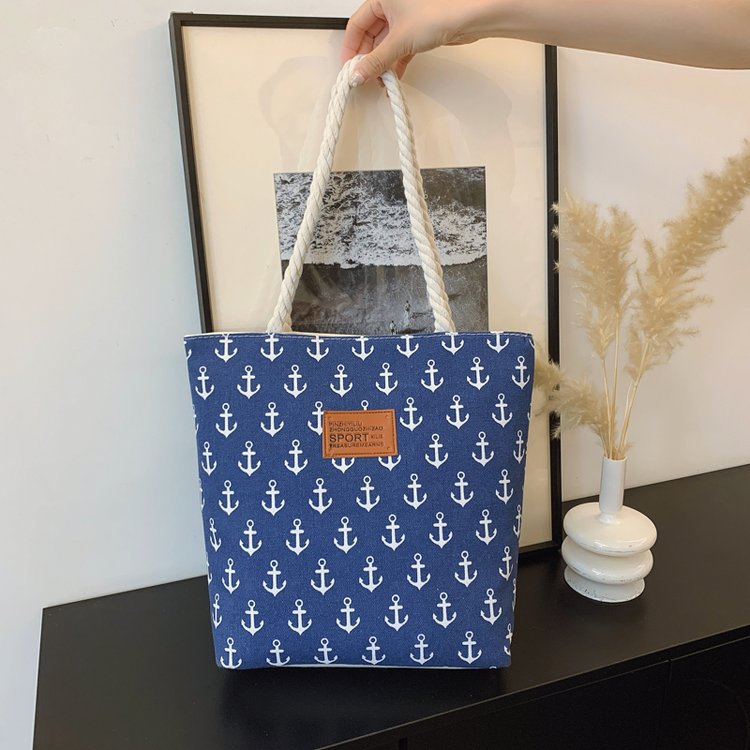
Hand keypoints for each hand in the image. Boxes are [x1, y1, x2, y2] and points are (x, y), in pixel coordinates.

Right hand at [341, 0, 488, 83]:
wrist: (467, 18)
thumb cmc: (438, 13)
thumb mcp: (399, 41)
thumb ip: (376, 61)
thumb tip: (359, 74)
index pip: (356, 24)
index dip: (351, 47)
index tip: (349, 67)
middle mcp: (392, 6)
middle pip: (370, 35)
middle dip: (367, 58)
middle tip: (363, 76)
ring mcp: (405, 19)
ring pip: (385, 43)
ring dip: (381, 63)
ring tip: (379, 79)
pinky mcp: (417, 31)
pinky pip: (399, 48)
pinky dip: (395, 62)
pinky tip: (393, 76)